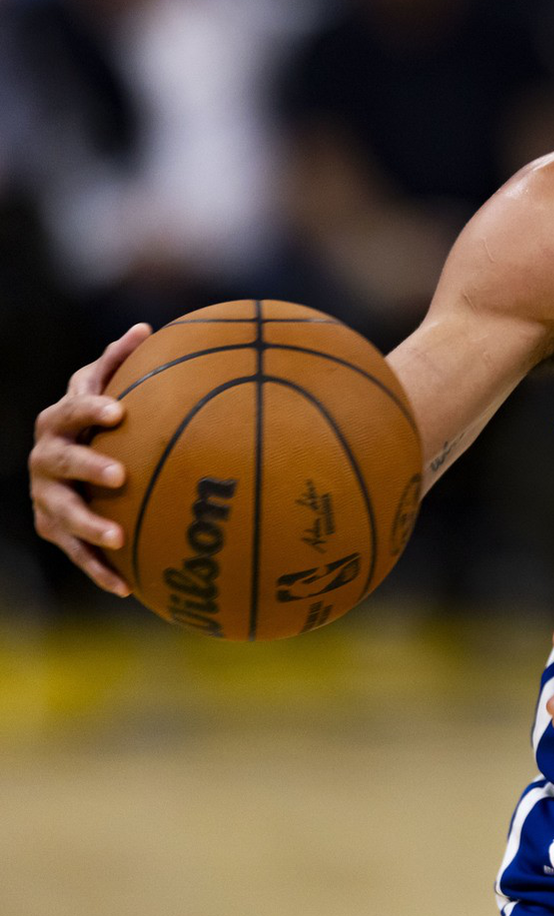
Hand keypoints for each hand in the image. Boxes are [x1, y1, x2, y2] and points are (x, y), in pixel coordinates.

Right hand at [28, 323, 152, 594]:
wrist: (71, 466)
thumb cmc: (99, 422)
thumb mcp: (104, 390)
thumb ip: (120, 363)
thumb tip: (147, 328)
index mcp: (60, 421)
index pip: (71, 409)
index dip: (90, 407)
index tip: (119, 410)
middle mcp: (45, 459)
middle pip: (61, 461)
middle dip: (87, 466)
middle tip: (119, 473)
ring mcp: (45, 496)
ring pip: (61, 512)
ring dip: (87, 524)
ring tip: (117, 536)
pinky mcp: (54, 529)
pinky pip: (75, 552)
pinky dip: (98, 569)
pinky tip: (127, 587)